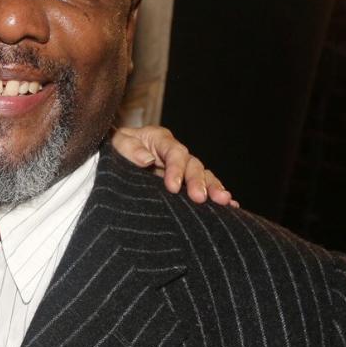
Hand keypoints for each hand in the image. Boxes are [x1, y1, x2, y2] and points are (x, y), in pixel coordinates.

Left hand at [111, 126, 237, 207]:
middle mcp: (175, 152)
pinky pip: (205, 187)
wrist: (114, 156)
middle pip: (193, 165)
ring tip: (224, 202)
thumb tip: (147, 159)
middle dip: (198, 182)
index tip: (173, 187)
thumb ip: (129, 148)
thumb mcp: (117, 143)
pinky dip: (217, 194)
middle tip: (200, 198)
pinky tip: (231, 207)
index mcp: (160, 139)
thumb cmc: (115, 148)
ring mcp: (182, 168)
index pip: (174, 152)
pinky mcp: (184, 182)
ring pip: (204, 175)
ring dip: (214, 188)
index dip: (176, 169)